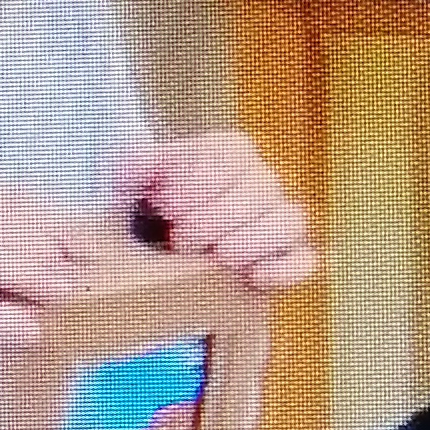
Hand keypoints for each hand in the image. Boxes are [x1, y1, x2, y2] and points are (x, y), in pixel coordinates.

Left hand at [114, 131, 319, 293]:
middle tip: (180, 240)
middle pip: (258, 188)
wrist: (168, 259)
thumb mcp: (138, 186)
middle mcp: (262, 180)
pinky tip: (252, 277)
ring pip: (288, 220)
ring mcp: (281, 219)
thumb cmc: (156, 214)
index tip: (163, 208)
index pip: (226, 153)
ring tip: (216, 257)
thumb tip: (125, 174)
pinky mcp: (291, 258)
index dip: (194, 183)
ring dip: (249, 241)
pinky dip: (282, 269)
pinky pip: (303, 260)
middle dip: (214, 218)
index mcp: (229, 152)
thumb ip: (133, 169)